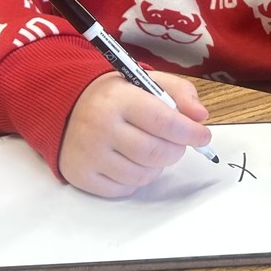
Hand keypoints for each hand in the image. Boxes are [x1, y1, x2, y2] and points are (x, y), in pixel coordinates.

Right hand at [59, 72, 212, 197]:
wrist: (67, 106)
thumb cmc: (115, 95)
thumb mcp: (145, 81)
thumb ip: (178, 92)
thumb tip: (200, 116)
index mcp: (118, 98)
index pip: (162, 121)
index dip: (189, 132)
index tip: (203, 136)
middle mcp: (101, 126)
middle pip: (155, 153)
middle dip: (176, 150)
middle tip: (177, 143)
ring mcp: (90, 154)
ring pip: (143, 175)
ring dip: (157, 166)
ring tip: (151, 149)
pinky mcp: (82, 175)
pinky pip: (124, 189)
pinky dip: (136, 179)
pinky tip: (131, 161)